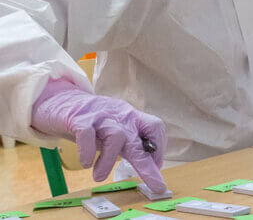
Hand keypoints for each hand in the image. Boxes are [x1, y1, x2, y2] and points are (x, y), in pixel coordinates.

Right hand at [32, 79, 166, 191]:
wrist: (61, 100)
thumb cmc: (92, 121)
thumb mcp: (115, 130)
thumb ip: (129, 143)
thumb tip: (150, 164)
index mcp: (131, 118)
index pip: (154, 127)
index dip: (159, 147)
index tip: (156, 166)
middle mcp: (119, 115)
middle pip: (139, 138)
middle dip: (147, 164)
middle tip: (155, 184)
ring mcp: (100, 116)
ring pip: (115, 136)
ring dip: (109, 160)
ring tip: (99, 176)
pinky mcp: (79, 118)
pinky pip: (86, 133)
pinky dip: (87, 150)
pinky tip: (85, 163)